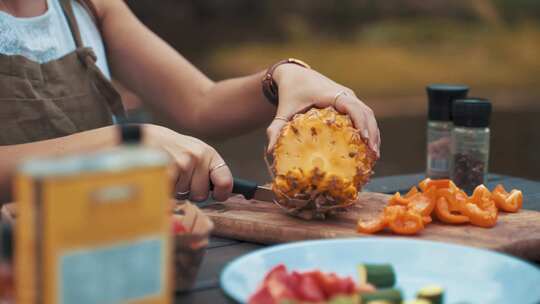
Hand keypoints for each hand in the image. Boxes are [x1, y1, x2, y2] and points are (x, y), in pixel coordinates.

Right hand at [143, 124, 232, 201]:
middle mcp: (198, 157)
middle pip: (201, 195)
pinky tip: (164, 178)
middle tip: (182, 178)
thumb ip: (209, 171)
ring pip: (184, 196)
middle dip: (191, 192)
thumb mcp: (197, 153)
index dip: (221, 194)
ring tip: (171, 175)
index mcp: (209, 154)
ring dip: (177, 190)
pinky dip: (167, 191)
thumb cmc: (175, 149)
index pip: (224, 181)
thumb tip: (222, 193)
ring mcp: (182, 163)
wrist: (150, 138)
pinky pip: (172, 194)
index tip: (216, 195)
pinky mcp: (166, 170)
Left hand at [266, 64, 380, 157]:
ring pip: (368, 113)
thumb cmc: (289, 93)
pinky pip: (364, 114)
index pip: (352, 106)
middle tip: (373, 155)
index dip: (360, 122)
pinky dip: (368, 129)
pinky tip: (369, 146)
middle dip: (372, 133)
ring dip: (374, 132)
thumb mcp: (282, 111)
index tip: (364, 139)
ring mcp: (348, 97)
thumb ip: (276, 129)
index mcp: (330, 94)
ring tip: (374, 155)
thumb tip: (270, 151)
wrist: (293, 75)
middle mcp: (344, 93)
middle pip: (366, 111)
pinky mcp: (349, 101)